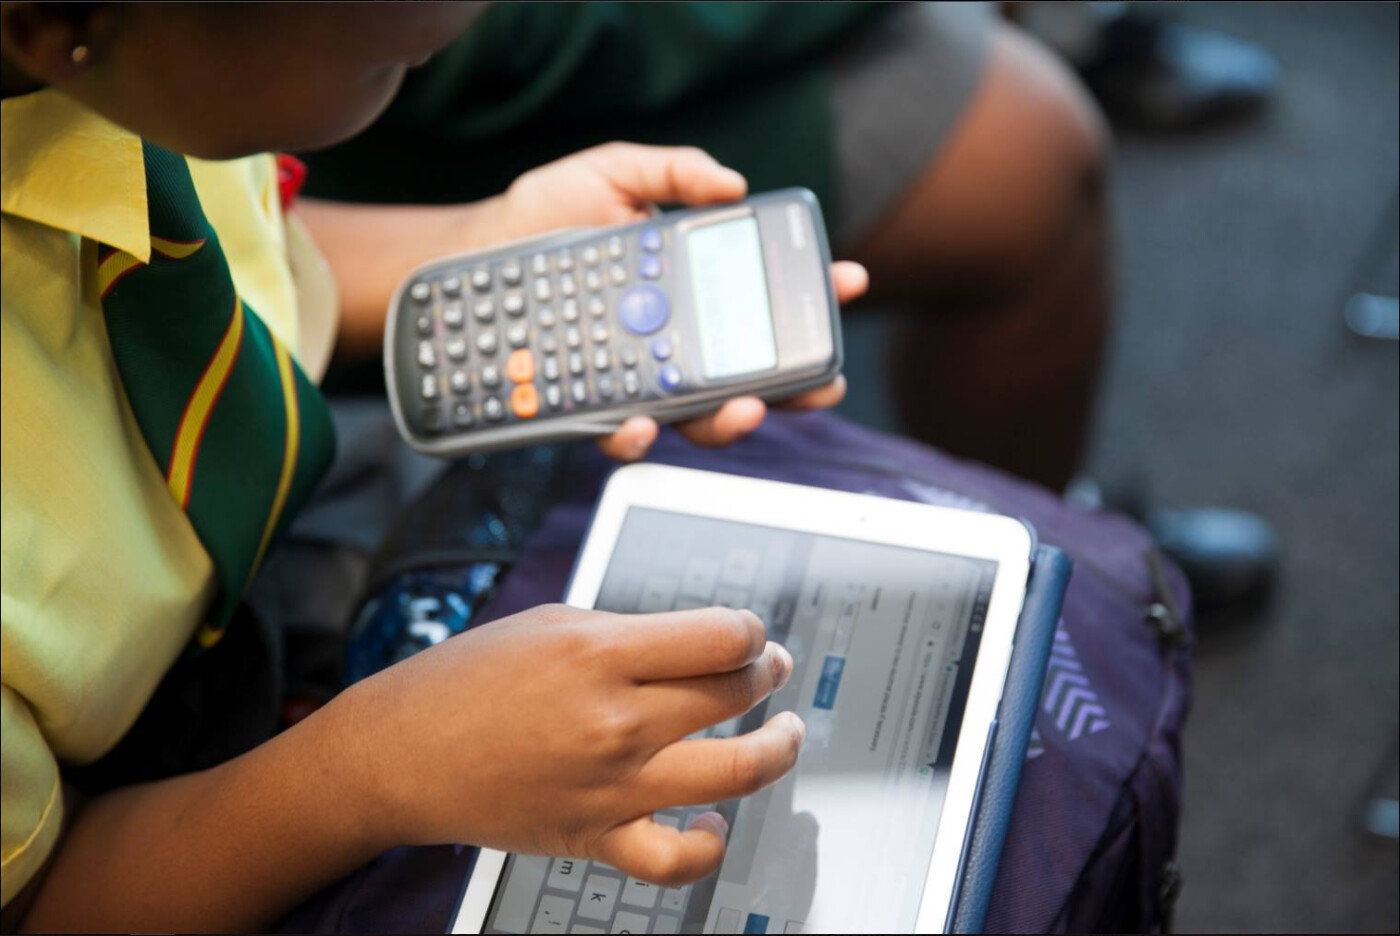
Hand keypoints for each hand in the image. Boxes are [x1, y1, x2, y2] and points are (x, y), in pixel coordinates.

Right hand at [338, 604, 802, 885]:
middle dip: (766, 672)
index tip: (750, 633)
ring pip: (733, 771)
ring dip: (776, 749)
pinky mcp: (595, 835)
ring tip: (784, 733)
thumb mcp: (549, 624)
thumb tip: (698, 641)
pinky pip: (674, 858)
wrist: (400, 753)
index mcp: (599, 653)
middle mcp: (613, 718)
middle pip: (733, 692)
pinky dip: (709, 844)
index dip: (751, 631)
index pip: (722, 637)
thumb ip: (629, 631)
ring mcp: (609, 784)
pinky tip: (716, 818)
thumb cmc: (466, 680)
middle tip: (768, 667)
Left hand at [484, 142, 869, 459]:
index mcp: (687, 291)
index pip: (759, 303)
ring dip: (728, 420)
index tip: (847, 282)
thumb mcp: (612, 174)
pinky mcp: (587, 409)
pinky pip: (622, 435)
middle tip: (820, 385)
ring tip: (744, 407)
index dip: (808, 300)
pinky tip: (640, 421)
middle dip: (794, 387)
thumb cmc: (543, 216)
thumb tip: (734, 186)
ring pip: (696, 418)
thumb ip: (672, 173)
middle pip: (747, 376)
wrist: (472, 254)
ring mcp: (633, 381)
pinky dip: (637, 436)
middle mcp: (671, 343)